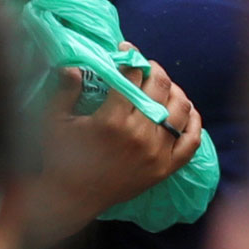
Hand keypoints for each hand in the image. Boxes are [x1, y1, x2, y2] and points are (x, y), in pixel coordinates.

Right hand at [6, 63, 204, 248]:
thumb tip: (72, 65)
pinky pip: (191, 142)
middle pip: (159, 90)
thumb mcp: (54, 121)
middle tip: (148, 65)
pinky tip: (188, 111)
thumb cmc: (59, 157)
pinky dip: (194, 123)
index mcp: (112, 121)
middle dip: (154, 70)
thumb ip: (64, 91)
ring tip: (166, 85)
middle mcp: (139, 135)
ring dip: (176, 91)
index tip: (128, 50)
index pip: (132, 78)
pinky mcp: (166, 169)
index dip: (131, 59)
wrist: (71, 197)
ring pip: (180, 111)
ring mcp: (156, 153)